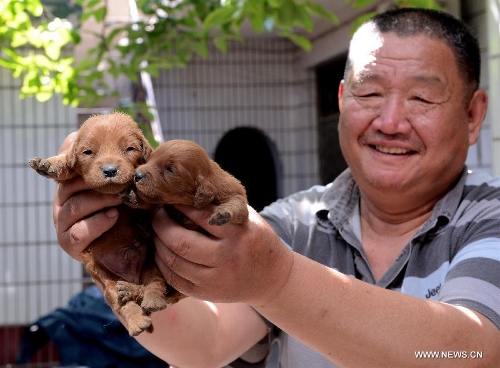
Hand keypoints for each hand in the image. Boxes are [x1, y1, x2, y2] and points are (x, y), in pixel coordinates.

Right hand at [52, 133, 121, 260]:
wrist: (132, 248)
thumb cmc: (127, 210)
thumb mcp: (125, 185)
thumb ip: (118, 166)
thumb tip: (108, 135)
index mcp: (73, 185)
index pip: (67, 166)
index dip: (80, 159)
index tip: (102, 155)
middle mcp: (64, 202)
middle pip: (69, 185)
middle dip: (94, 181)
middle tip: (119, 180)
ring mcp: (64, 223)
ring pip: (73, 207)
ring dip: (99, 200)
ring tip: (120, 199)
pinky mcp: (70, 244)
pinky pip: (78, 232)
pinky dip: (96, 224)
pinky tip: (113, 216)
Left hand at [152, 205, 294, 306]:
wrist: (273, 279)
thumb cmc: (258, 241)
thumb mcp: (248, 220)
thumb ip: (222, 208)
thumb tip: (188, 191)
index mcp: (238, 235)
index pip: (201, 216)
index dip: (180, 205)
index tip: (169, 197)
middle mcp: (227, 258)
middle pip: (181, 242)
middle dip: (161, 225)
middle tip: (156, 213)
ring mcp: (216, 280)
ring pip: (174, 262)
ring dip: (158, 244)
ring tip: (155, 231)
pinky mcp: (208, 294)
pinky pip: (175, 281)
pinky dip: (162, 265)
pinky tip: (161, 252)